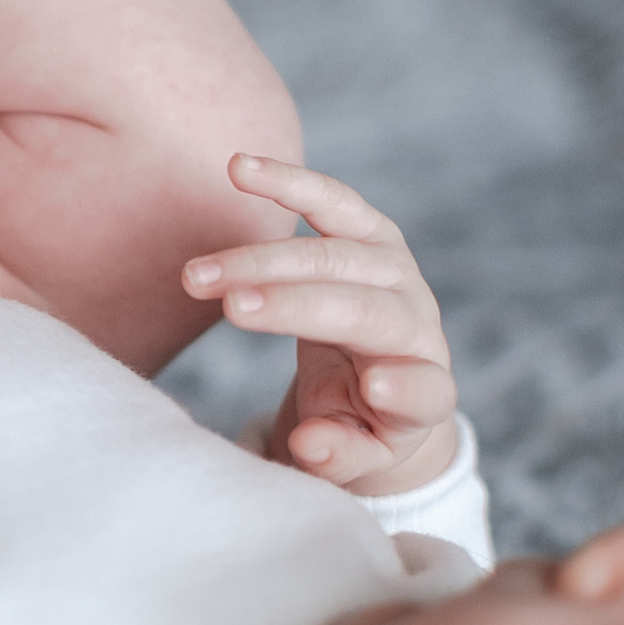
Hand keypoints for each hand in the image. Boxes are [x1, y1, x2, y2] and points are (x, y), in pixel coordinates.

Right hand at [181, 157, 462, 499]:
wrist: (381, 373)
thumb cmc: (359, 423)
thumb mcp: (351, 456)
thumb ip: (337, 454)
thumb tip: (309, 444)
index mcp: (425, 391)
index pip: (425, 391)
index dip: (405, 388)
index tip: (376, 386)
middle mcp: (419, 325)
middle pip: (364, 309)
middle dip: (296, 305)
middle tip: (230, 307)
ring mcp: (398, 273)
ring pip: (335, 255)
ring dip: (263, 260)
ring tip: (198, 275)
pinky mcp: (373, 235)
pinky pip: (332, 202)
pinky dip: (288, 183)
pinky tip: (239, 168)